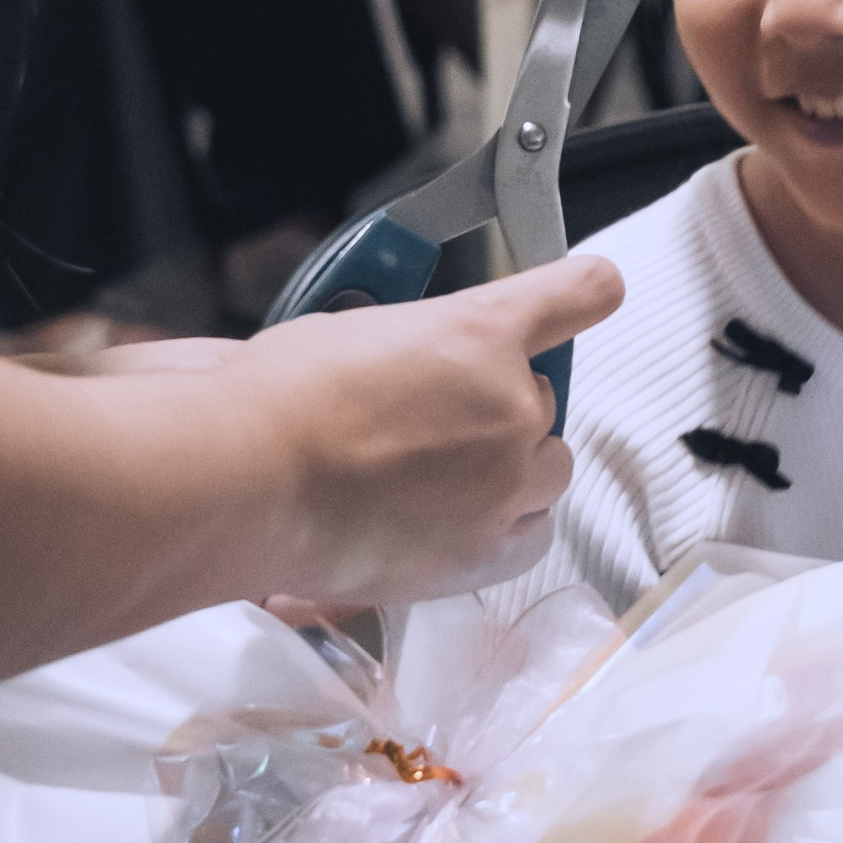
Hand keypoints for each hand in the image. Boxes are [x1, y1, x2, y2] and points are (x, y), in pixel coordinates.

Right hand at [230, 251, 622, 601]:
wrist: (247, 480)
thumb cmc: (277, 399)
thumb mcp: (353, 332)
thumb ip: (413, 347)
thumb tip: (416, 368)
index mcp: (481, 332)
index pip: (575, 295)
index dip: (586, 290)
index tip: (594, 290)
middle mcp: (510, 407)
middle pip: (544, 401)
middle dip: (505, 405)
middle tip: (444, 418)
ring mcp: (502, 485)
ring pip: (548, 471)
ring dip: (515, 467)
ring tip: (451, 476)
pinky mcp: (481, 553)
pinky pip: (527, 538)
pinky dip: (505, 528)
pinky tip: (464, 523)